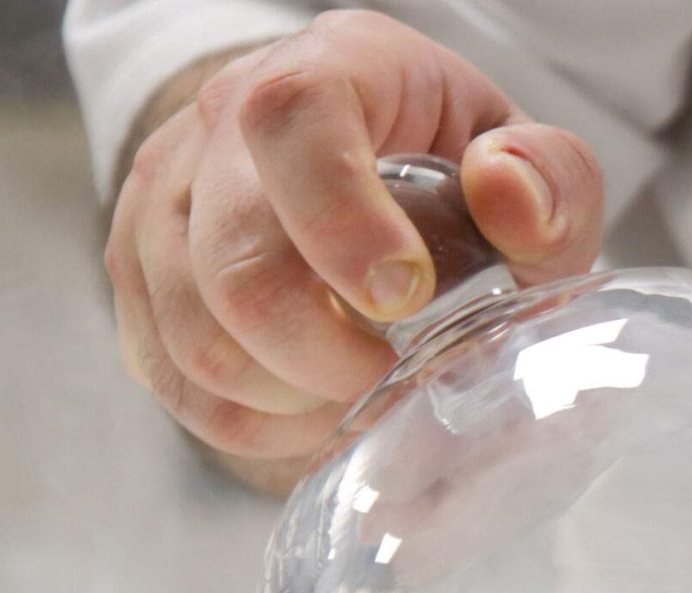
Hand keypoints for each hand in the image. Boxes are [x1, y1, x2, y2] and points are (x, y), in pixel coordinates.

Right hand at [105, 9, 604, 475]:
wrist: (364, 169)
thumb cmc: (456, 175)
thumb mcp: (530, 165)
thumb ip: (551, 181)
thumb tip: (508, 195)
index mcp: (333, 70)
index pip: (293, 119)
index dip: (341, 222)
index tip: (405, 299)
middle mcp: (223, 123)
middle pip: (234, 262)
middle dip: (322, 355)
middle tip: (392, 375)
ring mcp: (168, 200)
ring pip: (196, 338)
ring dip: (288, 399)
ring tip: (356, 391)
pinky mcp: (141, 273)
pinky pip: (171, 378)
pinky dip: (249, 422)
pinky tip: (309, 411)